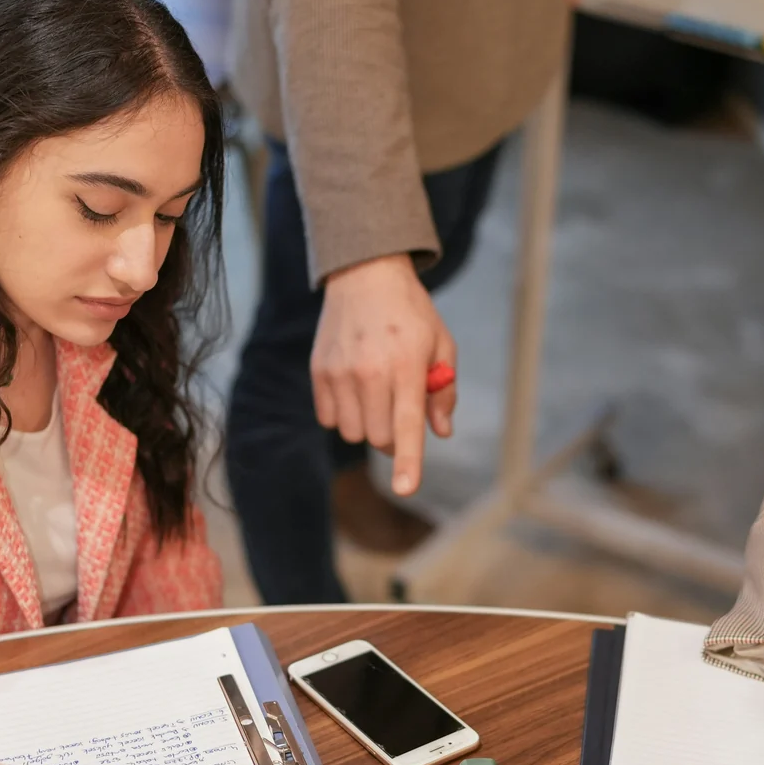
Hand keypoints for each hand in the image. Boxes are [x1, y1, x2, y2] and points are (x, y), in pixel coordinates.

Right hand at [314, 253, 456, 495]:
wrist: (365, 276)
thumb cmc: (411, 315)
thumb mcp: (441, 345)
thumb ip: (443, 391)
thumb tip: (440, 431)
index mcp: (407, 366)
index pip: (407, 424)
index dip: (408, 461)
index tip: (406, 488)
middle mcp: (370, 371)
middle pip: (379, 438)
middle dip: (393, 437)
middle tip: (399, 411)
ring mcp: (341, 372)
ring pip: (354, 433)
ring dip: (368, 426)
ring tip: (376, 396)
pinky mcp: (319, 371)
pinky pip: (330, 419)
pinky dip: (344, 415)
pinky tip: (354, 389)